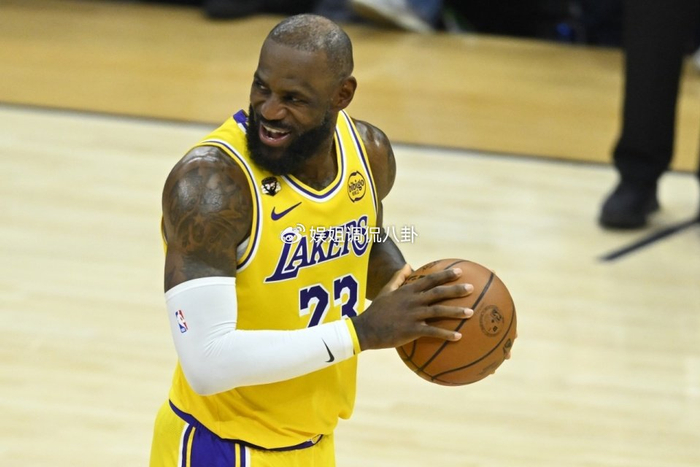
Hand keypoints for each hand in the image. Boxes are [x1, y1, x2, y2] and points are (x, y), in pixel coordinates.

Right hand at [352, 267, 473, 350]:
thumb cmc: (376, 311)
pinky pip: (432, 331)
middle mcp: (412, 300)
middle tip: (471, 288)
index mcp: (408, 291)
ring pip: (438, 311)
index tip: (460, 271)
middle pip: (438, 293)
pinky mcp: (411, 330)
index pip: (430, 280)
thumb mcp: (386, 291)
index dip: (445, 275)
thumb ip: (397, 278)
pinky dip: (446, 334)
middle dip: (456, 290)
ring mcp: (412, 315)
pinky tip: (459, 337)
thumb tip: (406, 265)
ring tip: (471, 312)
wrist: (365, 329)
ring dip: (456, 312)